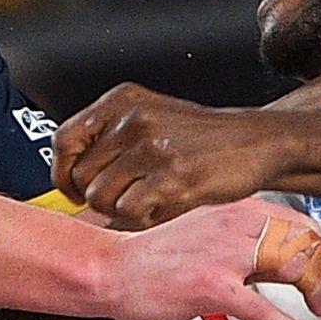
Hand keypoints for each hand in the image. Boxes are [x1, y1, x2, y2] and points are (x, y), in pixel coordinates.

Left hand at [56, 84, 283, 228]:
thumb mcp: (149, 118)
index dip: (63, 173)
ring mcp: (154, 147)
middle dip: (99, 197)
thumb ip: (107, 140)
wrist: (257, 142)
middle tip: (126, 196)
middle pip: (82, 176)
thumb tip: (67, 181)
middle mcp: (134, 119)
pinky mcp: (174, 176)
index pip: (64, 140)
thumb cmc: (201, 137)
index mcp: (122, 101)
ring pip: (102, 198)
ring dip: (122, 209)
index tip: (73, 189)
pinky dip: (144, 217)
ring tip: (150, 198)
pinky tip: (164, 204)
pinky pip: (130, 211)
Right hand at [102, 199, 320, 319]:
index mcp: (237, 211)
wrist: (111, 268)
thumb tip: (277, 249)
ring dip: (316, 291)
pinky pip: (262, 308)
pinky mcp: (211, 287)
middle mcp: (236, 226)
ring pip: (293, 267)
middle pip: (306, 243)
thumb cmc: (155, 257)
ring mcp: (224, 256)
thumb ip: (241, 235)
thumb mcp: (206, 230)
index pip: (300, 224)